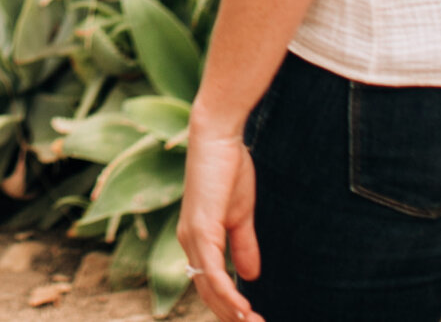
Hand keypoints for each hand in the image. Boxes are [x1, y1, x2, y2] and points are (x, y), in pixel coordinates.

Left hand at [178, 135, 261, 321]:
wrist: (217, 138)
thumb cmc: (228, 170)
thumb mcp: (240, 215)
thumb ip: (243, 245)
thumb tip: (249, 277)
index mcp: (197, 239)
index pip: (209, 283)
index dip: (228, 305)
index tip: (251, 319)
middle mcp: (189, 242)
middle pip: (207, 292)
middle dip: (230, 316)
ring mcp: (192, 236)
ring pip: (208, 287)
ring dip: (231, 311)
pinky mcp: (200, 228)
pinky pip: (212, 271)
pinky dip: (227, 293)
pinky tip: (242, 308)